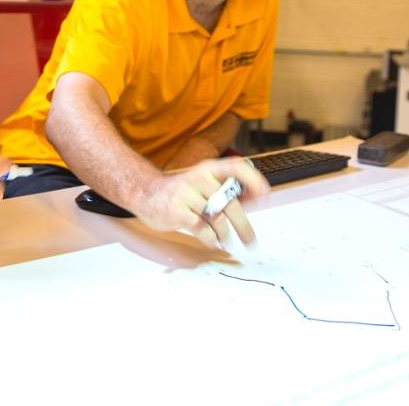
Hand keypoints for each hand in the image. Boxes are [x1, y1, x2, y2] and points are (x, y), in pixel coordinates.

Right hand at [135, 157, 269, 247]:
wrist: (145, 193)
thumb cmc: (178, 192)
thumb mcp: (201, 183)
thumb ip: (224, 190)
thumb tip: (254, 199)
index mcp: (207, 168)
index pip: (236, 168)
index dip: (253, 180)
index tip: (264, 194)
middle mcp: (198, 178)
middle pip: (230, 203)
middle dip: (243, 225)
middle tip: (250, 240)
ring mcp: (186, 194)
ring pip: (217, 219)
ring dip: (224, 234)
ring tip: (224, 240)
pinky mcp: (177, 211)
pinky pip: (202, 229)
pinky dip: (211, 238)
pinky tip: (212, 240)